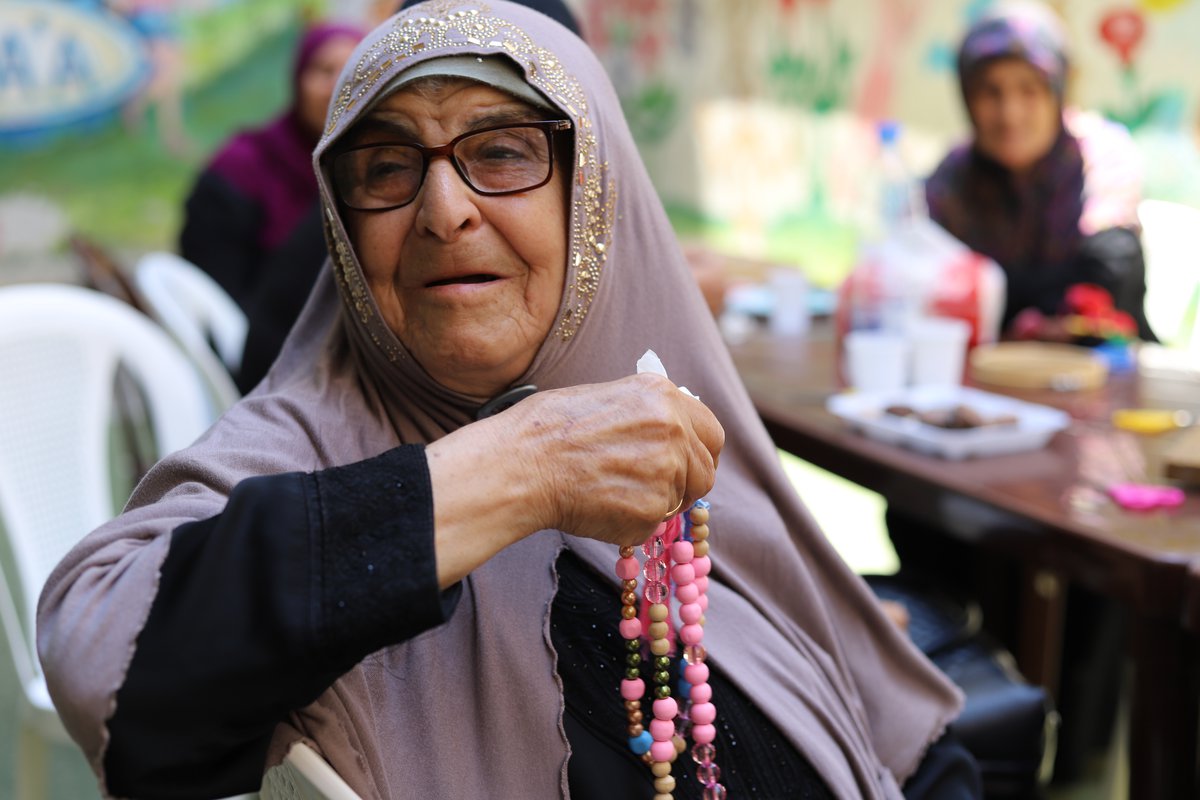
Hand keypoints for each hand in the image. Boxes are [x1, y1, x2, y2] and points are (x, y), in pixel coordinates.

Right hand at [498, 373, 723, 544]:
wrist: (519, 464)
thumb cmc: (547, 429)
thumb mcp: (607, 397)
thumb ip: (648, 413)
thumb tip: (674, 431)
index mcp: (663, 396)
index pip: (712, 434)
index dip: (700, 453)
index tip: (687, 464)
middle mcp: (673, 431)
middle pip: (705, 474)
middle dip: (684, 486)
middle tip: (650, 489)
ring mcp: (666, 472)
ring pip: (677, 502)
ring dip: (652, 503)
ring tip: (608, 490)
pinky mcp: (650, 511)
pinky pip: (652, 525)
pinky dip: (630, 523)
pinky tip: (599, 505)